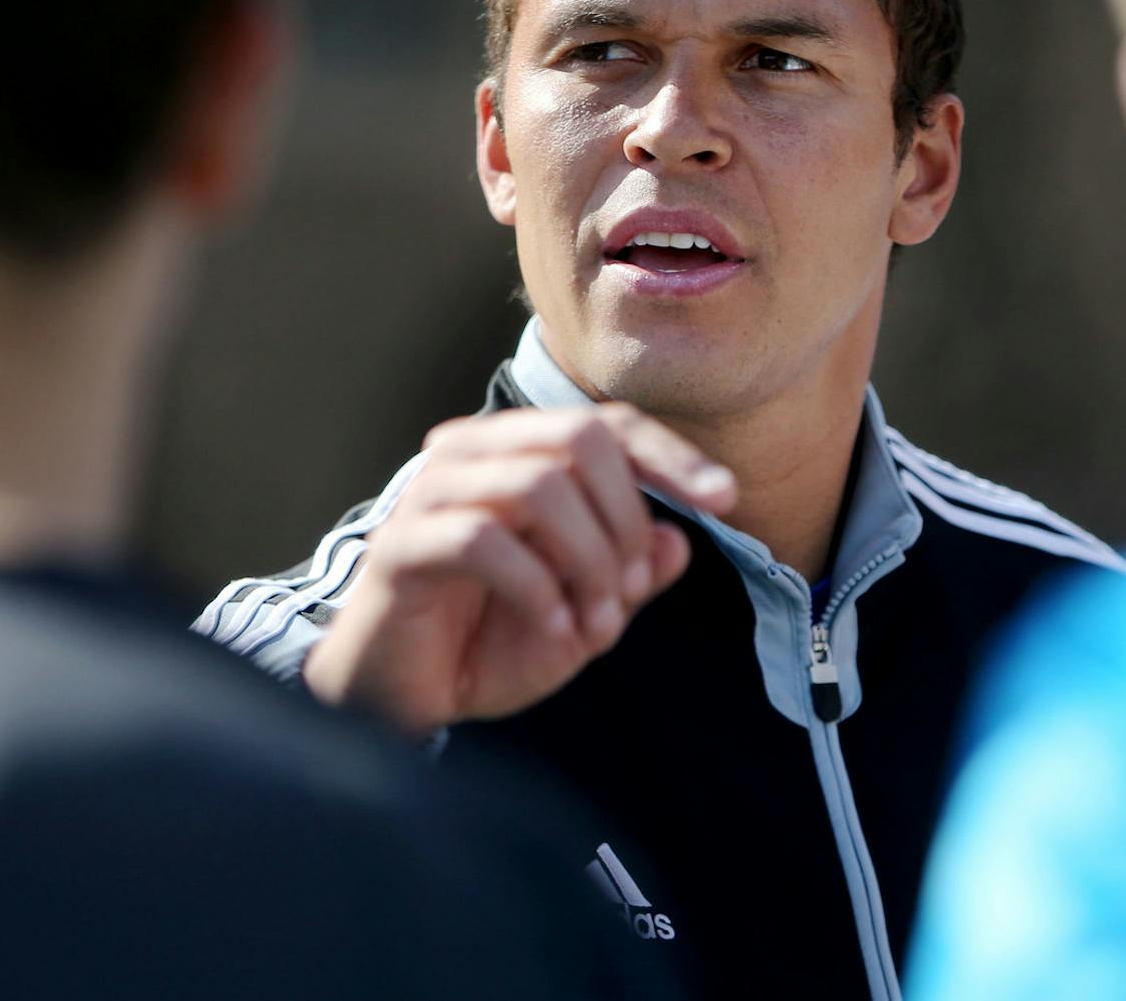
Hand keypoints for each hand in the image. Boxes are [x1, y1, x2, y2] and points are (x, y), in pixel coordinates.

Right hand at [301, 404, 736, 737]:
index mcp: (515, 452)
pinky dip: (538, 589)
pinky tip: (553, 629)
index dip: (670, 455)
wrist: (399, 701)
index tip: (725, 499)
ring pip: (539, 486)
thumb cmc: (486, 643)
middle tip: (630, 591)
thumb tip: (678, 539)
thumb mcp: (582, 612)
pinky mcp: (402, 543)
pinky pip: (486, 540)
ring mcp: (431, 493)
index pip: (605, 425)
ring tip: (595, 624)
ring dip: (587, 561)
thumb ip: (630, 575)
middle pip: (578, 437)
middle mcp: (471, 454)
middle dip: (625, 518)